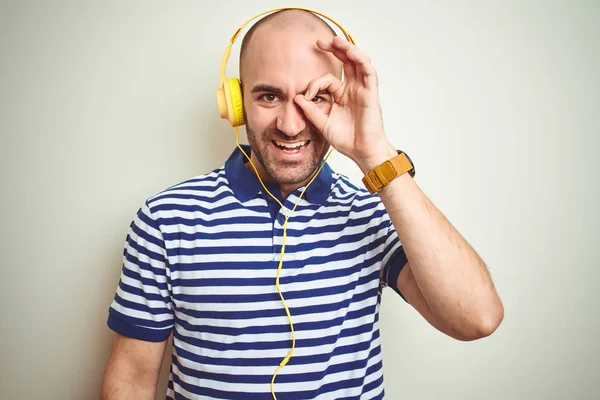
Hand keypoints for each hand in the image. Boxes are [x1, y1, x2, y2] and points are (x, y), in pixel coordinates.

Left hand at [294, 36, 396, 171]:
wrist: (362, 152)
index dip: (315, 83)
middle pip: (346, 62)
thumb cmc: (347, 140)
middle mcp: (353, 89)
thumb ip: (310, 111)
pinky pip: (368, 71)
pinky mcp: (371, 93)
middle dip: (334, 49)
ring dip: (347, 49)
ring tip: (335, 40)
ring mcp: (363, 90)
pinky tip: (350, 52)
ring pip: (358, 62)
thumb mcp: (322, 123)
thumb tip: (297, 97)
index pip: (328, 79)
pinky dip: (360, 59)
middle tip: (320, 41)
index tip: (306, 95)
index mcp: (342, 95)